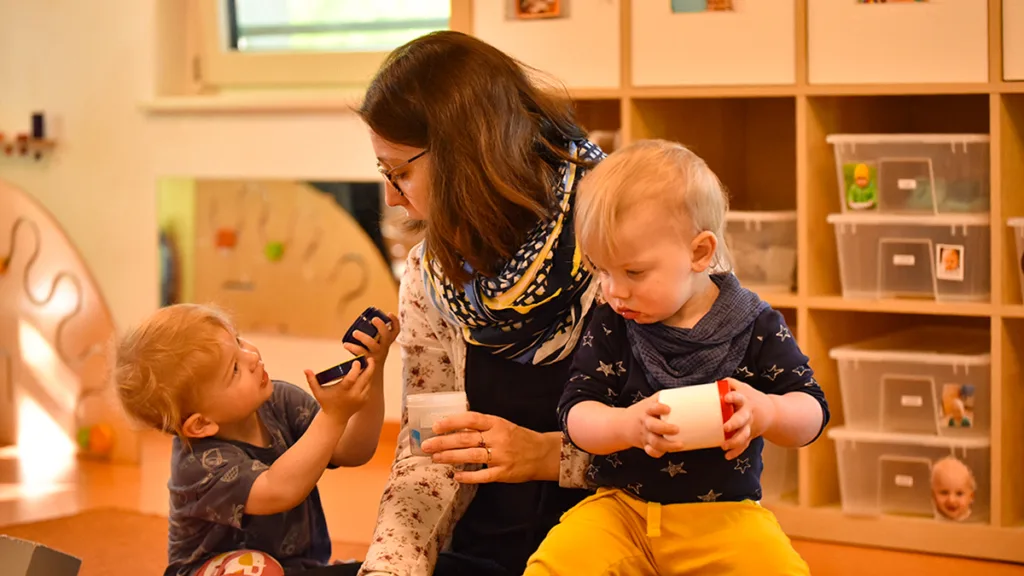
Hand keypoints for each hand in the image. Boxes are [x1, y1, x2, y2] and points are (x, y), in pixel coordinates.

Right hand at [303, 358, 374, 422]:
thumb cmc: (325, 402)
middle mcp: (354, 395)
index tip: (356, 361)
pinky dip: (368, 381)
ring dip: (369, 373)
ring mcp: (360, 398)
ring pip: (368, 382)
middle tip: (369, 359)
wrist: (335, 418)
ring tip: (368, 365)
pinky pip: (368, 388)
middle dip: (369, 367)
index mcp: (343, 391)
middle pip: (365, 378)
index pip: (352, 377)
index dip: (356, 368)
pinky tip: (367, 375)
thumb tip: (306, 369)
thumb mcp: (317, 392)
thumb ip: (311, 380)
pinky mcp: (364, 401)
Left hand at [344, 313, 399, 367]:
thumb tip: (364, 318)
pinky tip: (346, 344)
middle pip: (386, 336)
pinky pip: (361, 353)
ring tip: (355, 332)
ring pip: (373, 345)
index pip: (395, 331)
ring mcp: (376, 354)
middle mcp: (384, 347)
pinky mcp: (367, 360)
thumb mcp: (378, 343)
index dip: (395, 322)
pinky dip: (353, 348)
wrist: (373, 374)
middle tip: (374, 319)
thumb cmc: (373, 354)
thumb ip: (374, 333)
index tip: (389, 313)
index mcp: (387, 341)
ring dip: (364, 337)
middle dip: (381, 326)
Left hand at [421, 412, 555, 483]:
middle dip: (443, 442)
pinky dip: (468, 476)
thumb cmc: (518, 438)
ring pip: (471, 456)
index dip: (452, 422)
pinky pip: (483, 476)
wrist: (542, 454)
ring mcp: (501, 456)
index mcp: (497, 423)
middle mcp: (498, 438)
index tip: (436, 426)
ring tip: (435, 458)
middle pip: (466, 439)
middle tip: (426, 445)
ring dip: (450, 457)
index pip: (471, 420)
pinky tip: (455, 476)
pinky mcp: (504, 473)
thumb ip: (481, 426)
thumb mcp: (501, 426)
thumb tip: (453, 427)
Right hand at [622, 394, 683, 457]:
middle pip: (653, 426)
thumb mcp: (650, 402)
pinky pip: (651, 451)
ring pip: (655, 442)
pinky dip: (657, 453)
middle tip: (677, 429)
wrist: (622, 425)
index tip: (668, 409)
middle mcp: (645, 423)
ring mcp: (645, 435)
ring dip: (667, 445)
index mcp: (647, 410)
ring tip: (680, 444)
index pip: (652, 408)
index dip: (659, 408)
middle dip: (665, 428)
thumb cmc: (643, 412)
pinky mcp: (645, 445)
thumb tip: (689, 394)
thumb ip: (665, 398)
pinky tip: (666, 452)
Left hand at [720, 378, 774, 459]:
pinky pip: (744, 445)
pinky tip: (727, 456)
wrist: (773, 412)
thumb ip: (729, 384)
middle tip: (725, 427)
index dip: (733, 397)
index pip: (739, 397)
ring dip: (734, 441)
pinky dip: (736, 451)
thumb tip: (712, 384)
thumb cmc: (751, 398)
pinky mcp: (750, 435)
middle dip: (734, 423)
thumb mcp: (743, 387)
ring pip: (743, 435)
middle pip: (742, 419)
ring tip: (723, 446)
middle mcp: (748, 414)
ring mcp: (749, 426)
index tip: (726, 398)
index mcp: (745, 400)